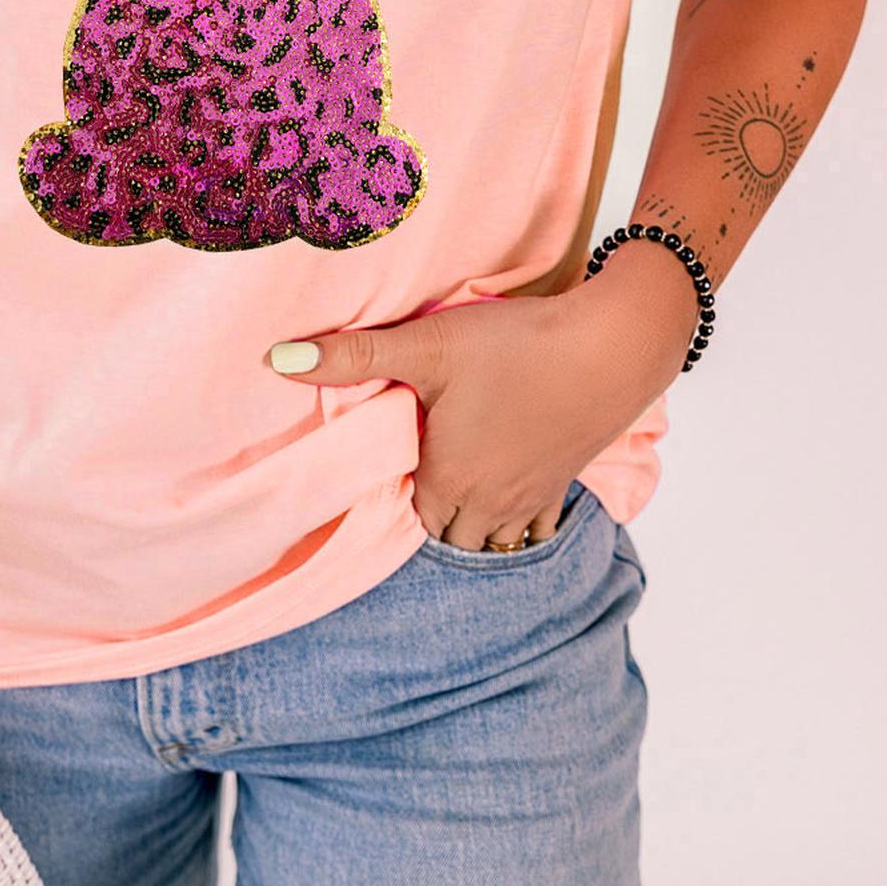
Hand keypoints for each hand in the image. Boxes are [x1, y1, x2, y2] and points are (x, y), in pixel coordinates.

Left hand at [269, 242, 695, 550]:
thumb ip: (352, 355)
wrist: (612, 347)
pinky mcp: (566, 479)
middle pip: (450, 537)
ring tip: (456, 500)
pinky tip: (511, 497)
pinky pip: (537, 528)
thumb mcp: (425, 345)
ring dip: (474, 530)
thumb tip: (274, 362)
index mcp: (449, 479)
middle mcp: (490, 501)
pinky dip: (520, 525)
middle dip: (432, 522)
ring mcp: (533, 496)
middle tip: (415, 489)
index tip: (384, 481)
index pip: (409, 520)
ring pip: (494, 540)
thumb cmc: (514, 347)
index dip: (395, 504)